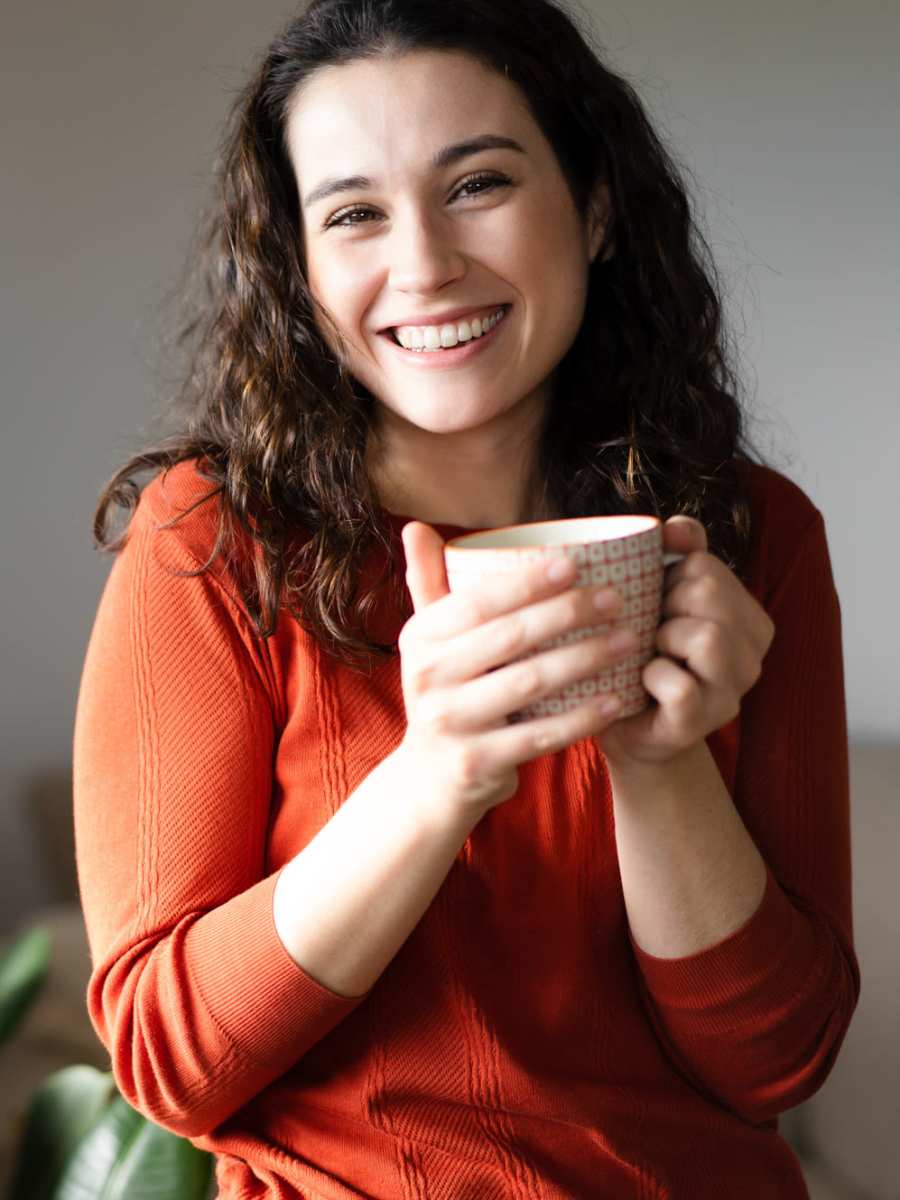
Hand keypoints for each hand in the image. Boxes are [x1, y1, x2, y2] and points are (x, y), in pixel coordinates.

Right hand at [397, 521, 634, 817]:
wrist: (430, 780)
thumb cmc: (445, 693)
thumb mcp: (428, 642)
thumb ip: (427, 583)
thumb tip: (415, 525)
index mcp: (420, 638)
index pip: (478, 602)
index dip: (527, 581)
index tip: (575, 564)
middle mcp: (428, 678)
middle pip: (510, 637)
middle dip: (568, 613)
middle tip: (616, 597)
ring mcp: (450, 723)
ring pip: (531, 683)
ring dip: (586, 659)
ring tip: (630, 640)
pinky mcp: (477, 762)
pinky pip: (540, 735)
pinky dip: (583, 717)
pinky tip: (617, 699)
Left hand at [595, 516, 775, 770]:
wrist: (624, 725)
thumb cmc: (639, 656)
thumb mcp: (658, 600)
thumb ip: (677, 557)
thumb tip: (675, 526)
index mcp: (748, 617)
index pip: (706, 564)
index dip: (667, 578)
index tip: (657, 604)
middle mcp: (754, 654)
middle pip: (709, 593)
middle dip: (664, 605)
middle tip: (649, 631)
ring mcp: (733, 691)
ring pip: (708, 636)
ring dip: (662, 639)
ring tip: (651, 654)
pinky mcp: (704, 721)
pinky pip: (680, 685)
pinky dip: (652, 677)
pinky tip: (644, 683)